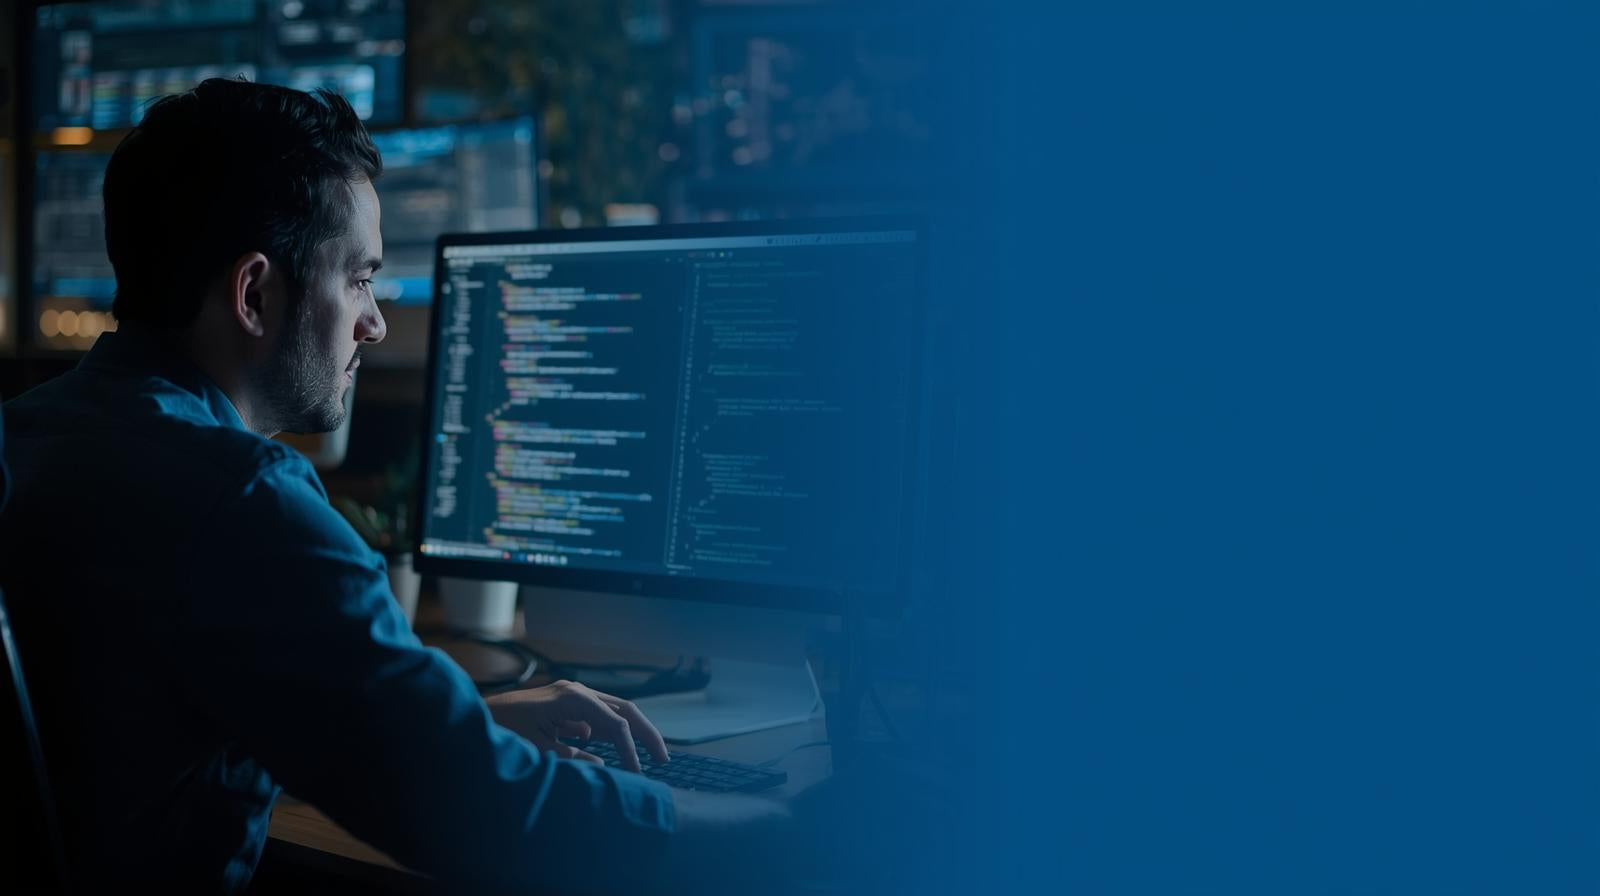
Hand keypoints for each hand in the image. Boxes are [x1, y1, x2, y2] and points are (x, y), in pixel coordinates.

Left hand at [485, 679, 668, 772]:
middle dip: (645, 733)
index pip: (615, 723)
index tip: (637, 773)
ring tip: (649, 754)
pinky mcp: (566, 706)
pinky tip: (615, 749)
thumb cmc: (503, 730)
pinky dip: (611, 733)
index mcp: (574, 698)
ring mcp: (572, 697)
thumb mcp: (539, 749)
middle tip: (663, 758)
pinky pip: (597, 717)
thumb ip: (572, 758)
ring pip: (614, 712)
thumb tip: (601, 765)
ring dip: (631, 732)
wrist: (477, 717)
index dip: (630, 749)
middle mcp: (577, 692)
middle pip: (624, 710)